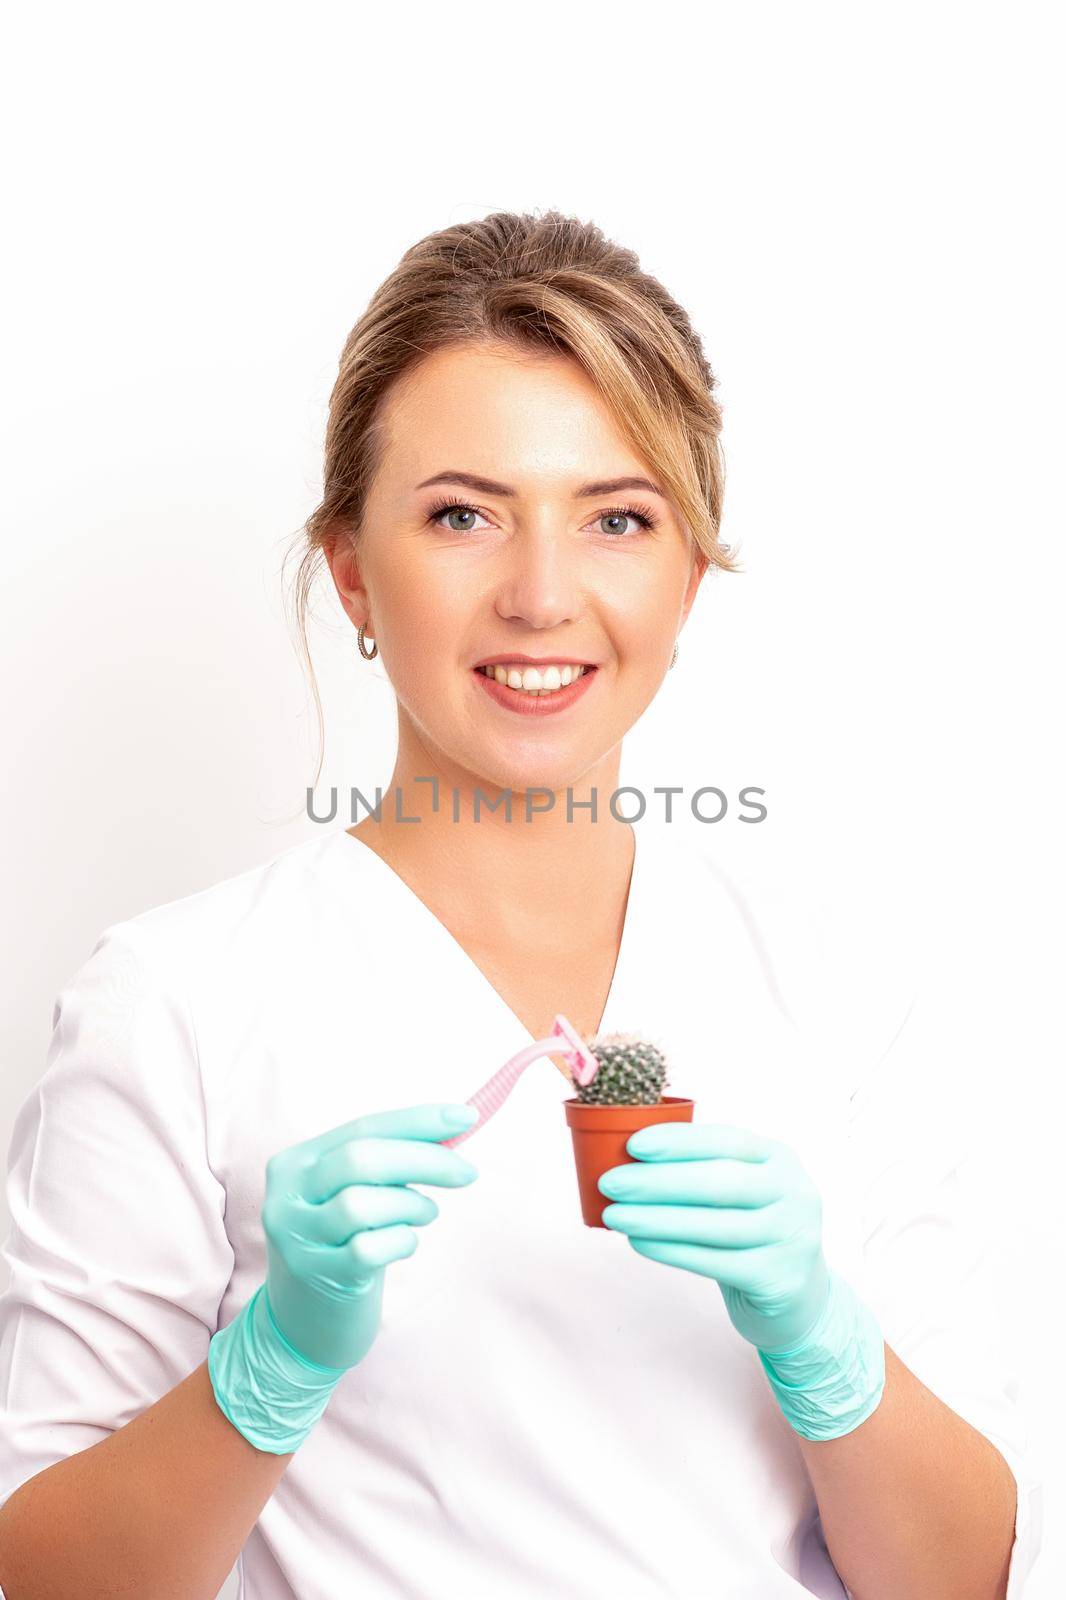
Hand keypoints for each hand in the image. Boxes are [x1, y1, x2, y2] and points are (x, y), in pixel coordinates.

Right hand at [263, 1101, 479, 1370]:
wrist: (304, 1322)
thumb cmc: (344, 1243)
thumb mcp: (354, 1193)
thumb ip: (390, 1161)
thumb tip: (456, 1126)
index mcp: (296, 1163)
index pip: (363, 1127)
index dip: (418, 1120)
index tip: (468, 1117)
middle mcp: (286, 1197)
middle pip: (360, 1160)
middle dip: (425, 1160)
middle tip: (467, 1172)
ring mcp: (296, 1239)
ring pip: (361, 1205)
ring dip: (411, 1205)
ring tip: (425, 1214)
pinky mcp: (313, 1276)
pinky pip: (367, 1250)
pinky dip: (401, 1241)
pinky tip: (405, 1243)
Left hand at [598, 1120, 831, 1354]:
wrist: (799, 1296)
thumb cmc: (750, 1230)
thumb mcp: (742, 1189)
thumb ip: (701, 1168)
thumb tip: (628, 1158)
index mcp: (780, 1157)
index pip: (727, 1140)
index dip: (678, 1141)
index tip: (633, 1145)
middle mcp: (794, 1192)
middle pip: (719, 1182)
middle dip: (657, 1181)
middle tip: (610, 1183)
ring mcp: (792, 1236)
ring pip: (713, 1224)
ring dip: (655, 1218)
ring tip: (614, 1215)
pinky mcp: (779, 1278)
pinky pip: (714, 1261)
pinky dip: (671, 1250)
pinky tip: (639, 1242)